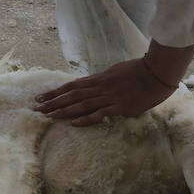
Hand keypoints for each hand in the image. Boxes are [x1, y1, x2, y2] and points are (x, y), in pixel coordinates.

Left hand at [34, 41, 193, 124]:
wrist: (156, 72)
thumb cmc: (137, 71)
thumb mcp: (113, 71)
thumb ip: (98, 79)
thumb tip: (84, 83)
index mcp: (98, 79)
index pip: (71, 86)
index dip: (55, 92)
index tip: (41, 97)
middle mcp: (100, 87)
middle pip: (72, 95)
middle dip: (53, 102)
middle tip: (37, 108)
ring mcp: (109, 97)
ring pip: (82, 104)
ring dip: (64, 110)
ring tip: (49, 115)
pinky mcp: (120, 106)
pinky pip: (100, 113)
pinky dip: (87, 118)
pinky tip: (74, 123)